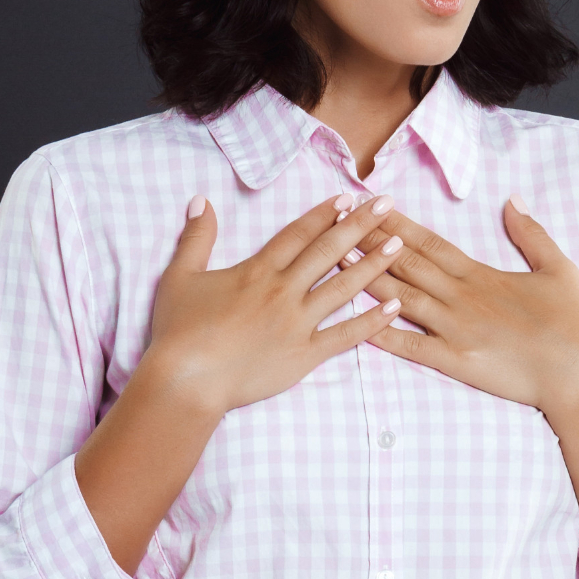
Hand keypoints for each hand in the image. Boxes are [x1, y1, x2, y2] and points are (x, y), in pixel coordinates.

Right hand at [147, 192, 404, 415]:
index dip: (324, 214)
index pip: (298, 235)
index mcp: (256, 270)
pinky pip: (345, 336)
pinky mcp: (304, 355)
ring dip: (373, 265)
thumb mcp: (179, 277)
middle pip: (328, 252)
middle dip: (360, 226)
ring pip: (343, 287)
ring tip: (400, 246)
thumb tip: (200, 200)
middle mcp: (283, 291)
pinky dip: (372, 322)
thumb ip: (196, 237)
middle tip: (387, 205)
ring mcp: (297, 323)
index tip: (347, 198)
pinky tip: (395, 307)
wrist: (186, 381)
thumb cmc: (178, 331)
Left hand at [350, 195, 578, 578]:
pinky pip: (413, 347)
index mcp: (481, 275)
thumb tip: (512, 200)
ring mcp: (456, 330)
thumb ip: (531, 233)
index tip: (371, 205)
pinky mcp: (457, 361)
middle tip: (336, 223)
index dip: (397, 224)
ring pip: (402, 298)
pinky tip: (356, 325)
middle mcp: (462, 297)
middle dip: (369, 242)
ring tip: (335, 261)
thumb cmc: (573, 323)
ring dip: (367, 279)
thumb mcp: (558, 268)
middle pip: (406, 264)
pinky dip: (385, 335)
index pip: (430, 243)